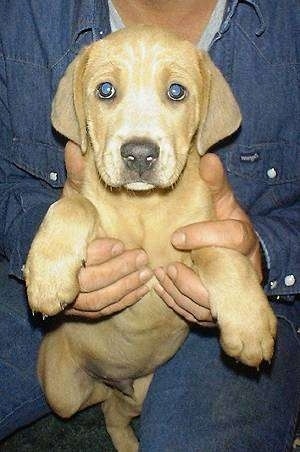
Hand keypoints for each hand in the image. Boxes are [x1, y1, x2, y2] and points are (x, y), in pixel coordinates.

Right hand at [63, 141, 152, 318]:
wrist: (72, 253)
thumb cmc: (78, 221)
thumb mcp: (78, 199)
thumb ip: (78, 177)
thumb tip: (74, 147)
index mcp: (60, 251)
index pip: (76, 261)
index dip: (98, 255)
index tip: (119, 244)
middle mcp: (62, 278)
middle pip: (88, 286)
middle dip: (118, 272)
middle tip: (142, 258)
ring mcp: (72, 298)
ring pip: (97, 302)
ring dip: (125, 287)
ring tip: (148, 274)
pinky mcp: (85, 309)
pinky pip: (104, 311)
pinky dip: (124, 300)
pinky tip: (143, 289)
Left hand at [155, 153, 261, 325]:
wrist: (235, 254)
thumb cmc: (225, 223)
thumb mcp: (222, 201)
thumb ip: (215, 184)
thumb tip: (208, 159)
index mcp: (243, 239)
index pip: (234, 237)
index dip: (206, 236)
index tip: (177, 237)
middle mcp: (241, 269)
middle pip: (221, 283)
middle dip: (191, 280)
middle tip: (166, 269)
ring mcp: (229, 291)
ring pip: (208, 304)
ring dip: (180, 293)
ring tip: (159, 278)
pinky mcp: (217, 306)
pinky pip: (199, 313)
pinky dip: (179, 304)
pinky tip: (162, 291)